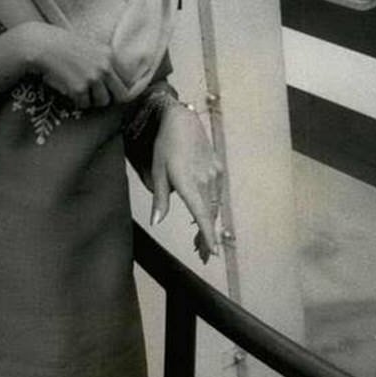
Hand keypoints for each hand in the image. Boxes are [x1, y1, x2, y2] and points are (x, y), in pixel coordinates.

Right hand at [19, 23, 119, 109]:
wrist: (42, 45)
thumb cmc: (63, 45)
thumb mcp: (90, 47)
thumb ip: (103, 61)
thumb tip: (112, 82)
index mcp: (109, 55)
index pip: (126, 79)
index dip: (119, 88)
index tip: (113, 92)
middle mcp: (104, 67)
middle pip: (121, 95)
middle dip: (111, 98)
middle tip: (98, 97)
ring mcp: (92, 78)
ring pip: (103, 101)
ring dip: (93, 100)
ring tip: (82, 92)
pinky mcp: (79, 88)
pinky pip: (84, 104)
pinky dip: (78, 101)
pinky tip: (69, 91)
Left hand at [150, 102, 223, 261]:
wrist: (183, 121)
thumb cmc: (165, 146)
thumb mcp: (157, 172)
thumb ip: (160, 199)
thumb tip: (157, 222)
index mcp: (188, 182)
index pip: (201, 214)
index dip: (208, 234)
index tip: (214, 251)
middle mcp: (205, 180)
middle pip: (210, 214)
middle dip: (208, 235)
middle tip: (204, 255)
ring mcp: (214, 174)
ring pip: (215, 205)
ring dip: (211, 223)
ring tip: (203, 240)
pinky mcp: (218, 169)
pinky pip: (217, 194)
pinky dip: (213, 207)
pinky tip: (207, 215)